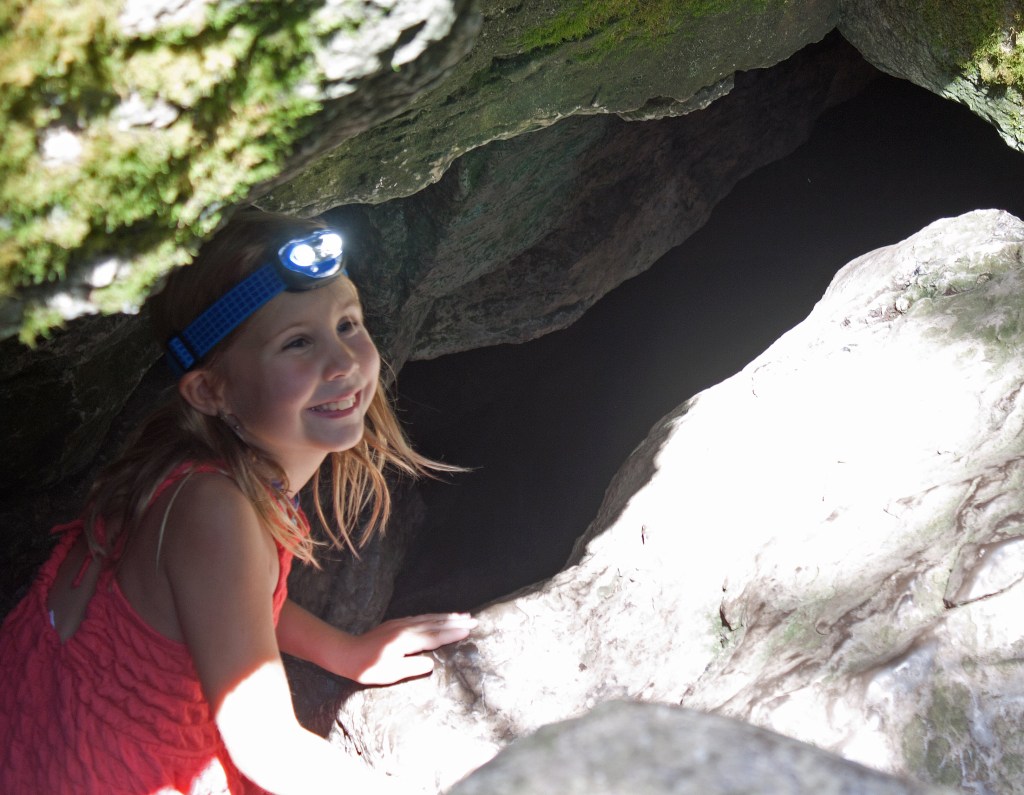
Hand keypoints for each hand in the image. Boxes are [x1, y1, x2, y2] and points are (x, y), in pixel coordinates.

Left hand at [337, 613, 476, 685]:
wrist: (346, 652)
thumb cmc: (368, 668)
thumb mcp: (390, 674)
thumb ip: (412, 667)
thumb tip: (432, 663)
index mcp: (406, 641)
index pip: (434, 636)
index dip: (452, 633)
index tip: (468, 631)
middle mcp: (406, 628)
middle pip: (435, 623)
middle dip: (455, 621)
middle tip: (474, 620)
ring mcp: (401, 624)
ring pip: (429, 618)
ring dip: (447, 617)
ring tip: (463, 615)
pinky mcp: (396, 623)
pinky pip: (421, 617)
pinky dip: (434, 616)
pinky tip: (440, 617)